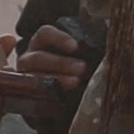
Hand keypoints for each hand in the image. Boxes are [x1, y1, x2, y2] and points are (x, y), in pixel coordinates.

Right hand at [4, 17, 97, 133]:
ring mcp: (26, 77)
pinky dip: (46, 98)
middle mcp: (30, 58)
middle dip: (60, 63)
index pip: (45, 34)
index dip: (59, 38)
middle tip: (82, 67)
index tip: (75, 46)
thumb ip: (88, 49)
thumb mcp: (81, 55)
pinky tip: (61, 99)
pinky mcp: (27, 96)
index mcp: (42, 43)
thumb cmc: (75, 67)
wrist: (66, 94)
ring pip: (33, 77)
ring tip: (75, 83)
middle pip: (39, 57)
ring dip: (55, 79)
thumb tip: (108, 48)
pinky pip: (32, 97)